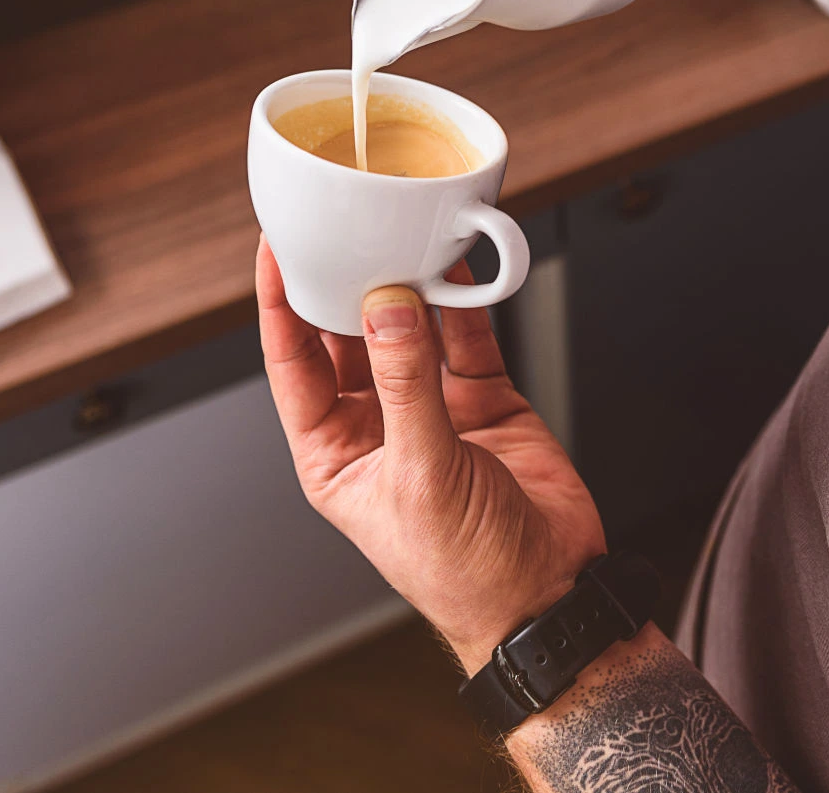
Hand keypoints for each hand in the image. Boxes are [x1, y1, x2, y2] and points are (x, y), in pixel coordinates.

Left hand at [256, 236, 604, 672]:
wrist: (550, 599)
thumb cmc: (465, 573)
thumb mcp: (422, 476)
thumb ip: (407, 385)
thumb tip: (388, 308)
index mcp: (334, 453)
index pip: (293, 363)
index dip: (280, 304)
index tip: (277, 249)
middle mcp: (376, 425)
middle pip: (348, 336)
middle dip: (346, 284)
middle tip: (346, 228)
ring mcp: (431, 409)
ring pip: (408, 329)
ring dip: (407, 287)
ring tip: (405, 237)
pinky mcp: (483, 400)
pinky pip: (468, 337)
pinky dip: (466, 302)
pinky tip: (459, 268)